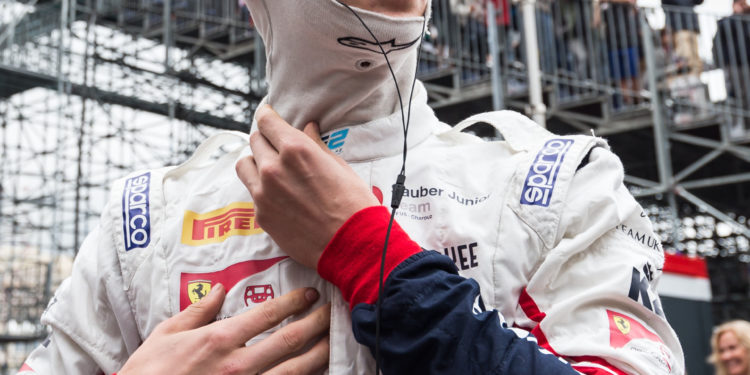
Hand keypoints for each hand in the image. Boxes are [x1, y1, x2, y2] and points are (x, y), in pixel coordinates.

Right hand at [119, 285, 329, 374]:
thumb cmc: (148, 373)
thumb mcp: (165, 336)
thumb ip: (196, 311)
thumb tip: (216, 289)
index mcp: (219, 340)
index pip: (267, 314)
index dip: (294, 302)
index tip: (309, 295)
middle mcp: (238, 365)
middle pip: (290, 340)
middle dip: (316, 323)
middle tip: (333, 312)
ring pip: (296, 371)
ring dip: (319, 354)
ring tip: (333, 342)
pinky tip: (316, 373)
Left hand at [235, 105, 378, 269]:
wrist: (351, 245)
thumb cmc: (353, 205)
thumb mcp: (340, 167)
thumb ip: (316, 145)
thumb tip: (308, 129)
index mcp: (296, 149)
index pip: (267, 121)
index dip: (267, 115)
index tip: (268, 115)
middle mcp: (274, 168)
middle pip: (255, 140)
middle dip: (266, 139)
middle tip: (277, 145)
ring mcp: (263, 193)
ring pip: (244, 164)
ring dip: (255, 162)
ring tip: (271, 169)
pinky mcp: (261, 215)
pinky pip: (252, 192)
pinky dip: (261, 189)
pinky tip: (279, 196)